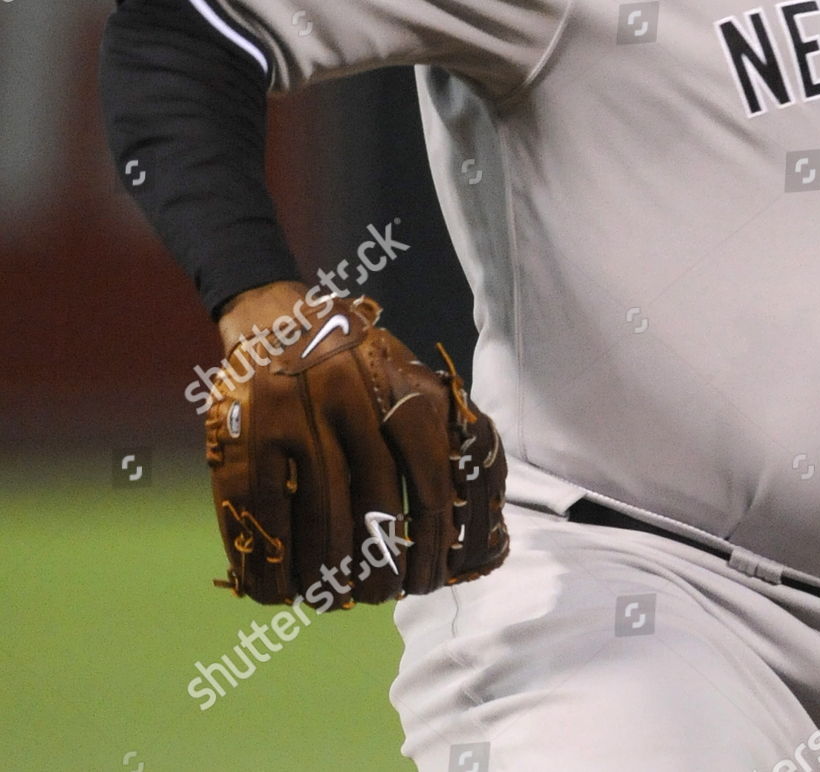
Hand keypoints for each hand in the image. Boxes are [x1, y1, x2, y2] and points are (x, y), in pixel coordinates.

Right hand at [204, 294, 509, 604]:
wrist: (272, 317)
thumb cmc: (353, 359)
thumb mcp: (404, 372)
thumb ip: (439, 425)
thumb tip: (477, 508)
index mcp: (396, 386)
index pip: (430, 477)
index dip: (434, 539)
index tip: (431, 577)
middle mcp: (349, 400)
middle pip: (375, 508)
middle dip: (381, 567)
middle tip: (381, 594)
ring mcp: (294, 420)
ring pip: (320, 521)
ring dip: (328, 576)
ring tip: (334, 598)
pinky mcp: (245, 438)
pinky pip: (264, 518)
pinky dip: (271, 565)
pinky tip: (279, 591)